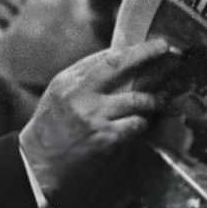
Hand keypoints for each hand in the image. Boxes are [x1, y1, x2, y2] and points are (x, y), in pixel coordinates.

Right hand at [19, 39, 170, 202]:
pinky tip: (140, 124)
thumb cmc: (51, 127)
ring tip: (159, 100)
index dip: (135, 49)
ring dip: (153, 99)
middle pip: (120, 65)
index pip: (107, 57)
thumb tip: (118, 59)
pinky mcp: (105, 139)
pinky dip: (142, 124)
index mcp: (70, 80)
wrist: (38, 162)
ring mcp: (94, 116)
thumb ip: (85, 77)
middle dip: (147, 54)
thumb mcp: (60, 93)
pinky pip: (136, 125)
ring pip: (137, 99)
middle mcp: (81, 94)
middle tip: (167, 49)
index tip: (154, 45)